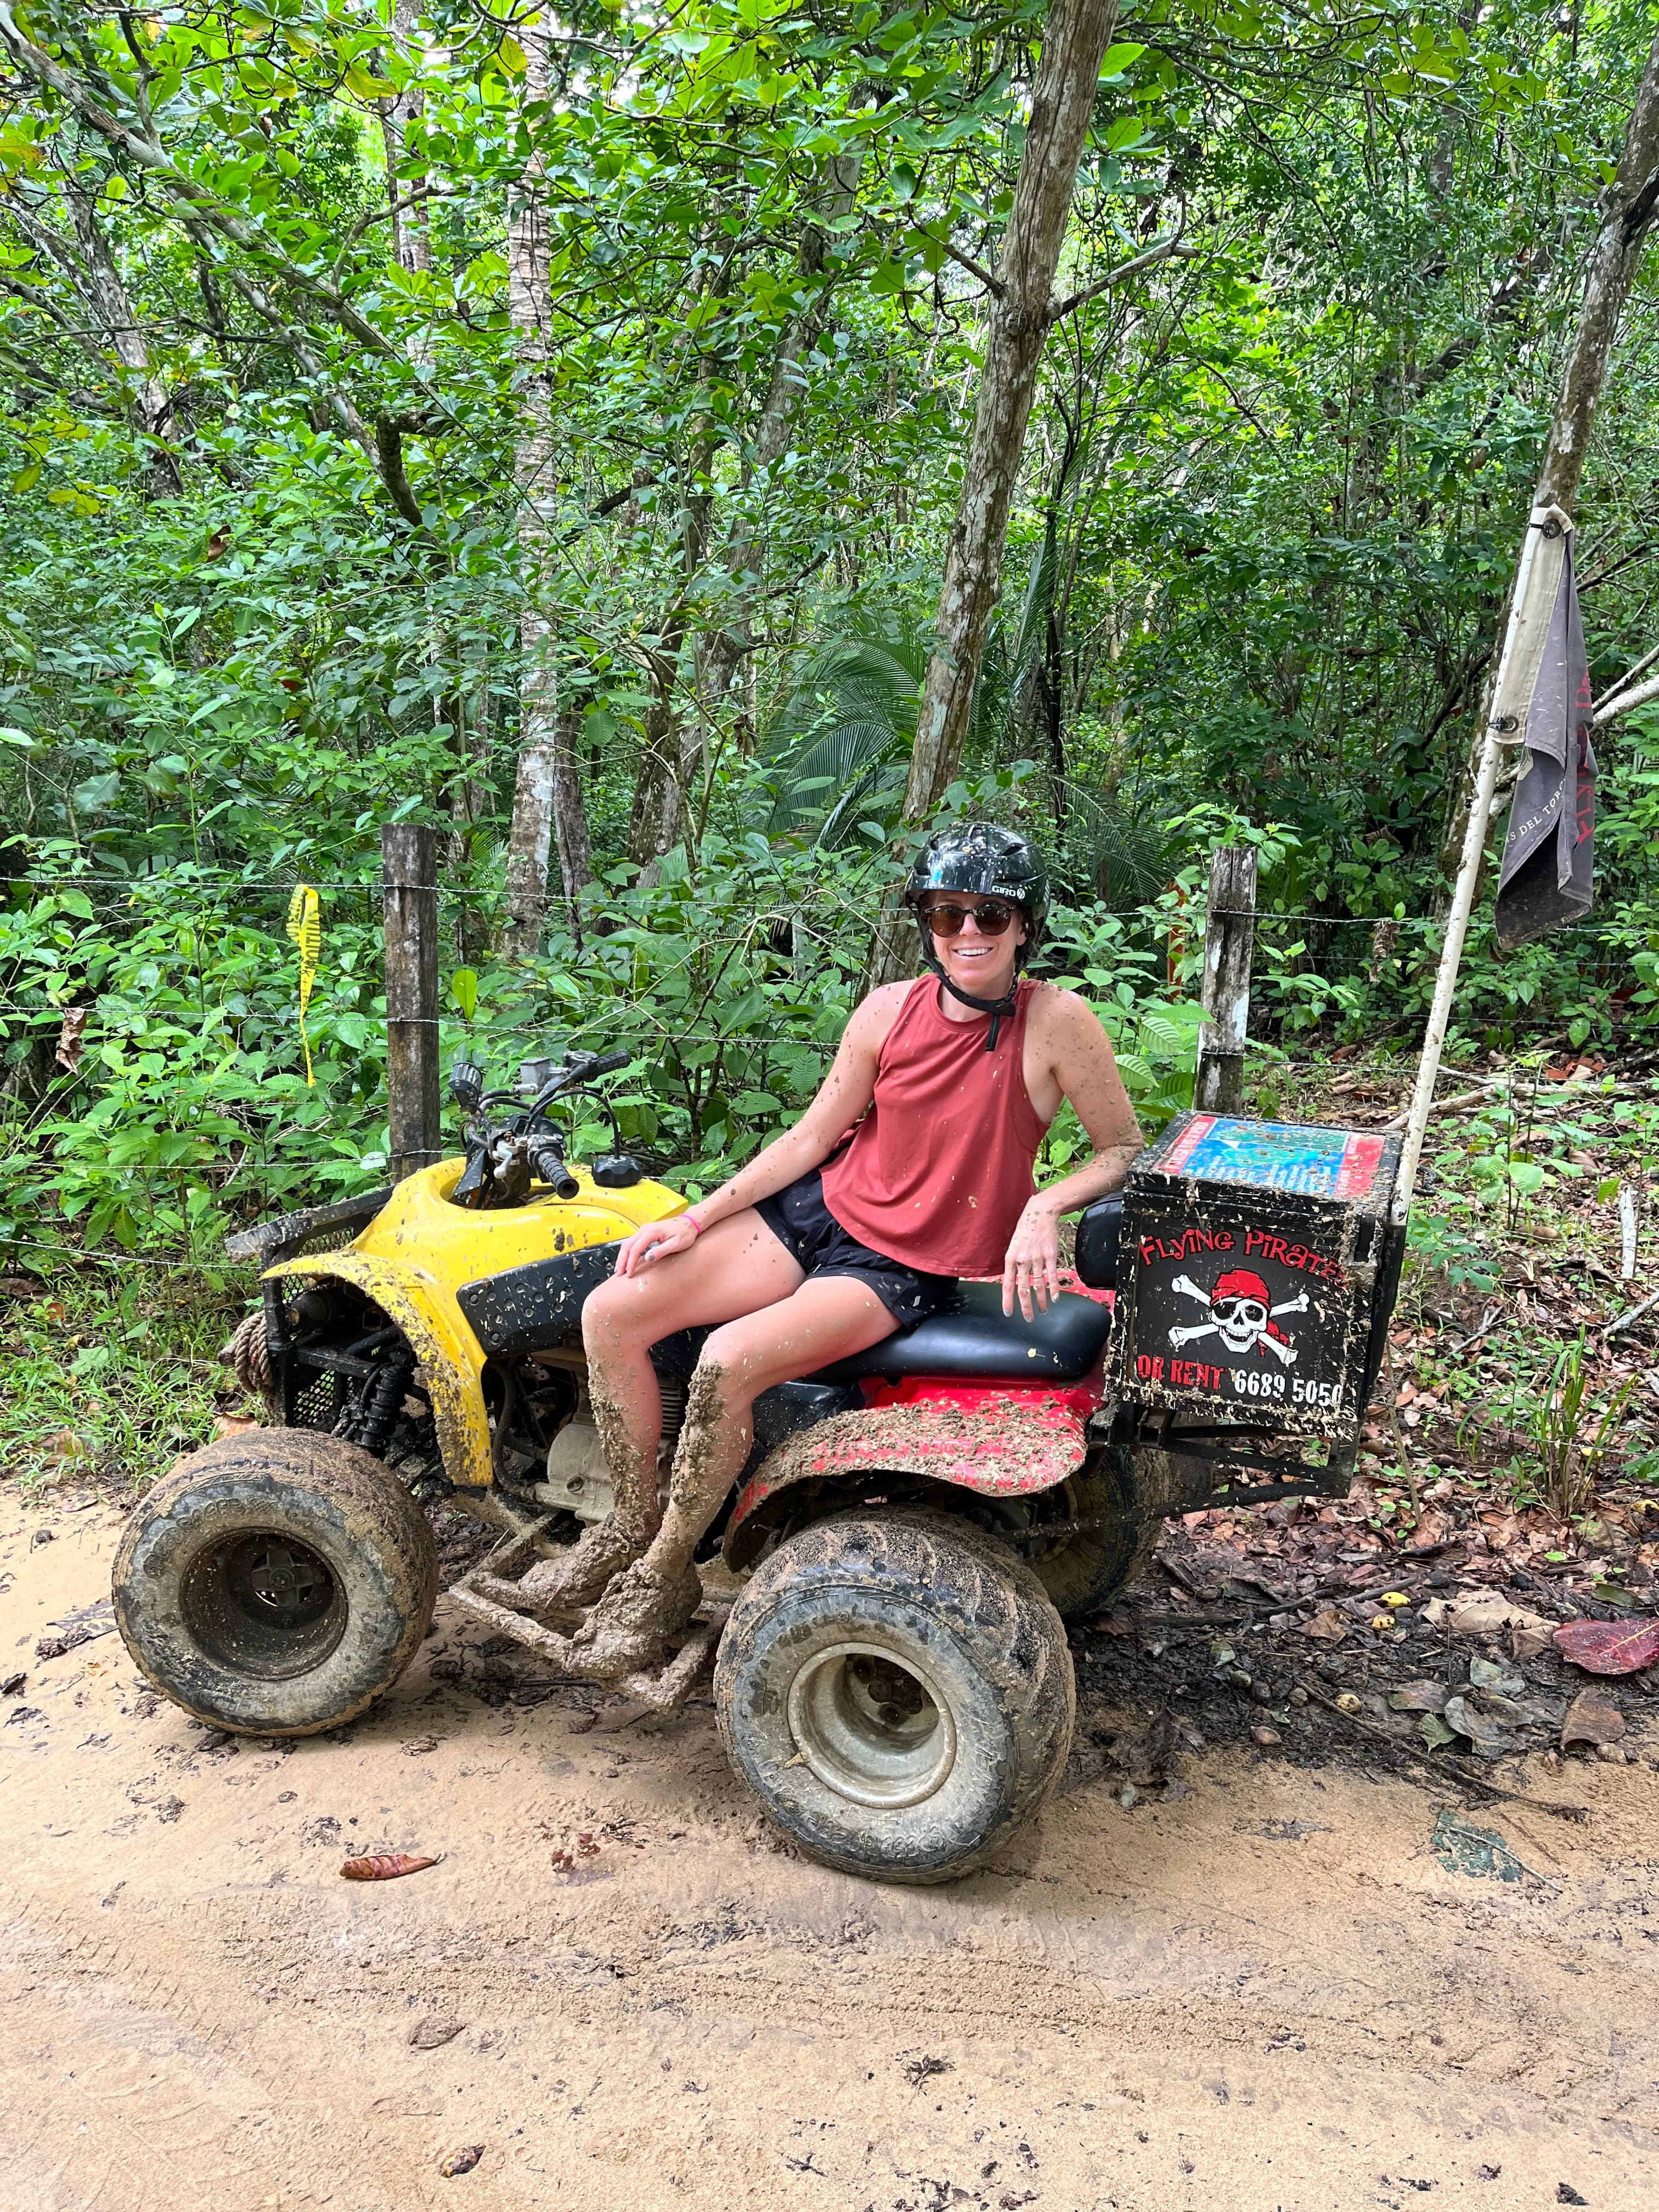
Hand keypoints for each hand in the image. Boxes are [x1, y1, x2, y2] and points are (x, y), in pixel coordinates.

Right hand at [615, 1211, 700, 1276]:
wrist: (690, 1222)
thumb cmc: (685, 1233)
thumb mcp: (676, 1244)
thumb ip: (661, 1250)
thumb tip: (647, 1258)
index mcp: (651, 1232)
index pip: (635, 1249)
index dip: (630, 1262)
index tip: (629, 1274)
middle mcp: (644, 1229)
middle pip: (627, 1245)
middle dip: (622, 1260)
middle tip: (619, 1274)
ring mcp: (644, 1230)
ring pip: (627, 1243)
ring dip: (622, 1256)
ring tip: (619, 1269)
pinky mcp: (646, 1232)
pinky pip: (632, 1242)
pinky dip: (627, 1252)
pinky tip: (627, 1260)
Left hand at [1001, 1201, 1060, 1320]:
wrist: (1039, 1213)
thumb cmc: (1024, 1231)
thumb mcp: (1013, 1247)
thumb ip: (1012, 1264)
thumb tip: (1010, 1281)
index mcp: (1010, 1259)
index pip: (1007, 1285)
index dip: (1008, 1301)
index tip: (1009, 1313)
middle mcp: (1022, 1260)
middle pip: (1023, 1289)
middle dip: (1025, 1307)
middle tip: (1029, 1319)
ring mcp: (1036, 1258)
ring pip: (1038, 1285)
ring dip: (1041, 1301)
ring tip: (1043, 1311)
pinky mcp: (1050, 1255)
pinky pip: (1051, 1275)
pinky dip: (1053, 1289)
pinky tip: (1055, 1298)